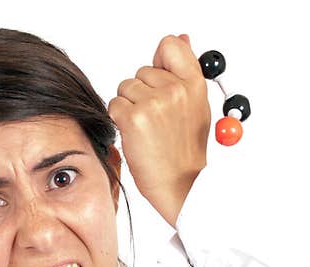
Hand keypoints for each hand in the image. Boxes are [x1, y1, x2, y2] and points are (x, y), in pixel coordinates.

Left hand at [107, 34, 210, 228]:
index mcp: (194, 85)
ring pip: (125, 88)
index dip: (159, 62)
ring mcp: (153, 103)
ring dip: (128, 107)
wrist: (180, 185)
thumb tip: (182, 39)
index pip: (170, 45)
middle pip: (141, 71)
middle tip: (155, 120)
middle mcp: (175, 90)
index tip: (159, 82)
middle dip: (142, 93)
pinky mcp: (133, 117)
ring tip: (146, 129)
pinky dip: (119, 120)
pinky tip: (135, 135)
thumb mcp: (195, 107)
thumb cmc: (184, 152)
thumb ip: (185, 72)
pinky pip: (114, 105)